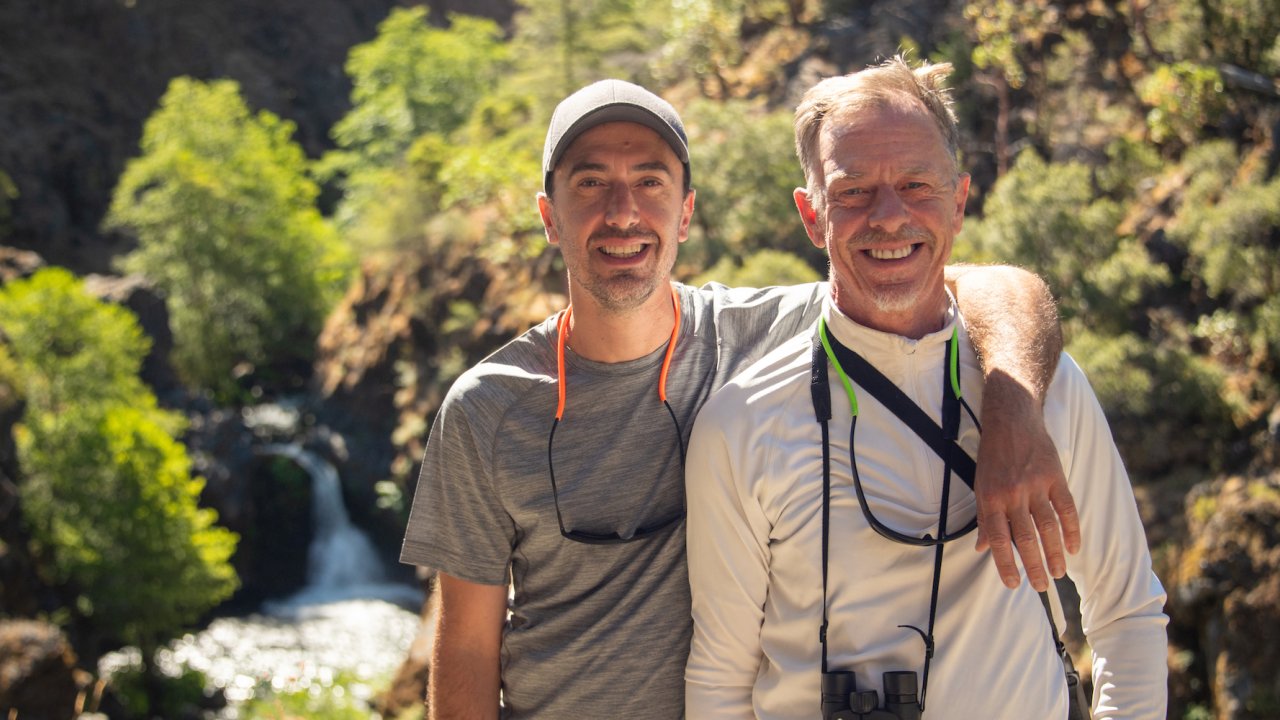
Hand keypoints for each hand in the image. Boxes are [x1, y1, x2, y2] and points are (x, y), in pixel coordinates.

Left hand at [973, 373, 1080, 591]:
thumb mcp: (980, 484)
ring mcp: (1036, 485)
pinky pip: (1066, 508)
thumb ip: (985, 518)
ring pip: (1047, 527)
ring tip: (1058, 574)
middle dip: (1033, 565)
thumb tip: (982, 548)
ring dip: (1054, 553)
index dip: (1005, 564)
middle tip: (1040, 587)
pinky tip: (1073, 548)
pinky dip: (1072, 530)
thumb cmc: (993, 455)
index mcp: (990, 498)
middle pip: (1025, 537)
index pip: (998, 539)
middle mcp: (1012, 494)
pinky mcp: (1056, 476)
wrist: (1012, 419)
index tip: (1013, 584)